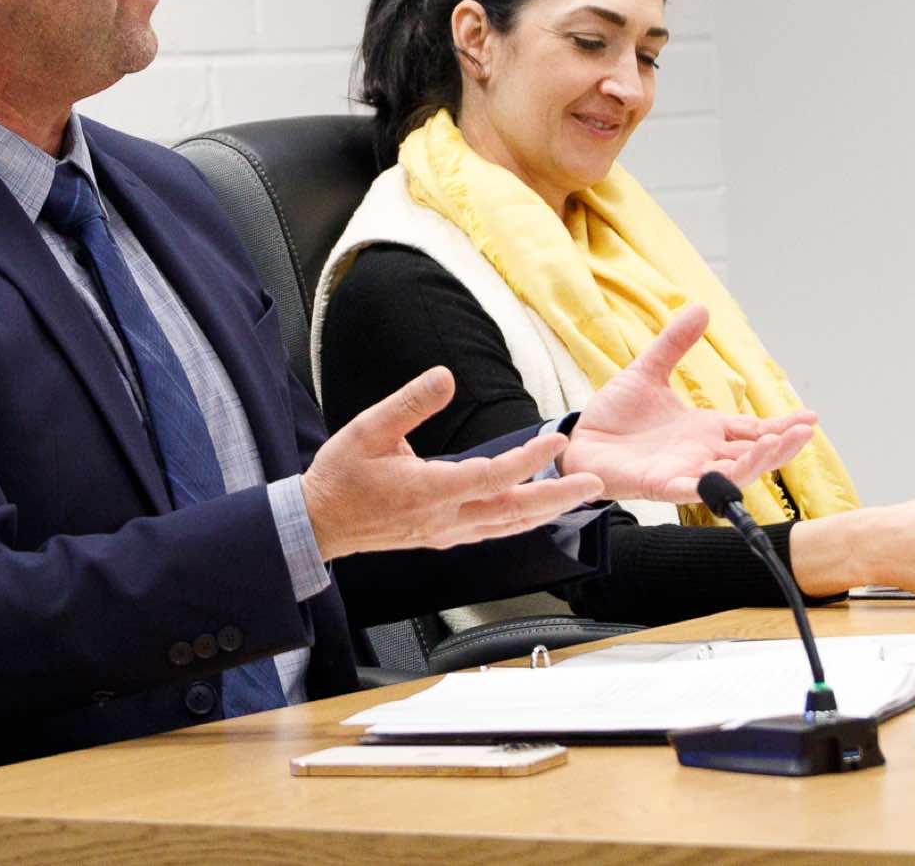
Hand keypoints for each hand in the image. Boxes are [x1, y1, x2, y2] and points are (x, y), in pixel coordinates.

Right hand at [302, 366, 604, 561]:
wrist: (321, 522)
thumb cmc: (341, 477)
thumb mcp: (368, 428)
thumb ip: (410, 402)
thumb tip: (444, 377)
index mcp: (430, 490)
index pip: (494, 475)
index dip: (530, 458)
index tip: (556, 439)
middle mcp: (445, 518)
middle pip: (514, 510)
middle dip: (558, 497)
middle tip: (593, 484)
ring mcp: (445, 533)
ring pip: (508, 526)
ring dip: (546, 512)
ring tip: (576, 498)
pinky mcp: (442, 537)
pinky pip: (492, 532)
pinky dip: (520, 522)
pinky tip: (534, 513)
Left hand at [559, 304, 819, 502]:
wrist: (580, 439)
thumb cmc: (614, 414)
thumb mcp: (647, 371)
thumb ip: (674, 344)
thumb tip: (701, 307)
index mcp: (704, 429)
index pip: (752, 429)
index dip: (781, 426)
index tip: (811, 418)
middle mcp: (701, 452)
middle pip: (752, 453)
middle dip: (780, 445)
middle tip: (805, 432)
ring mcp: (684, 470)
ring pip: (732, 473)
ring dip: (757, 462)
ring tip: (778, 444)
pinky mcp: (661, 485)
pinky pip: (693, 489)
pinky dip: (714, 484)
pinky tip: (733, 473)